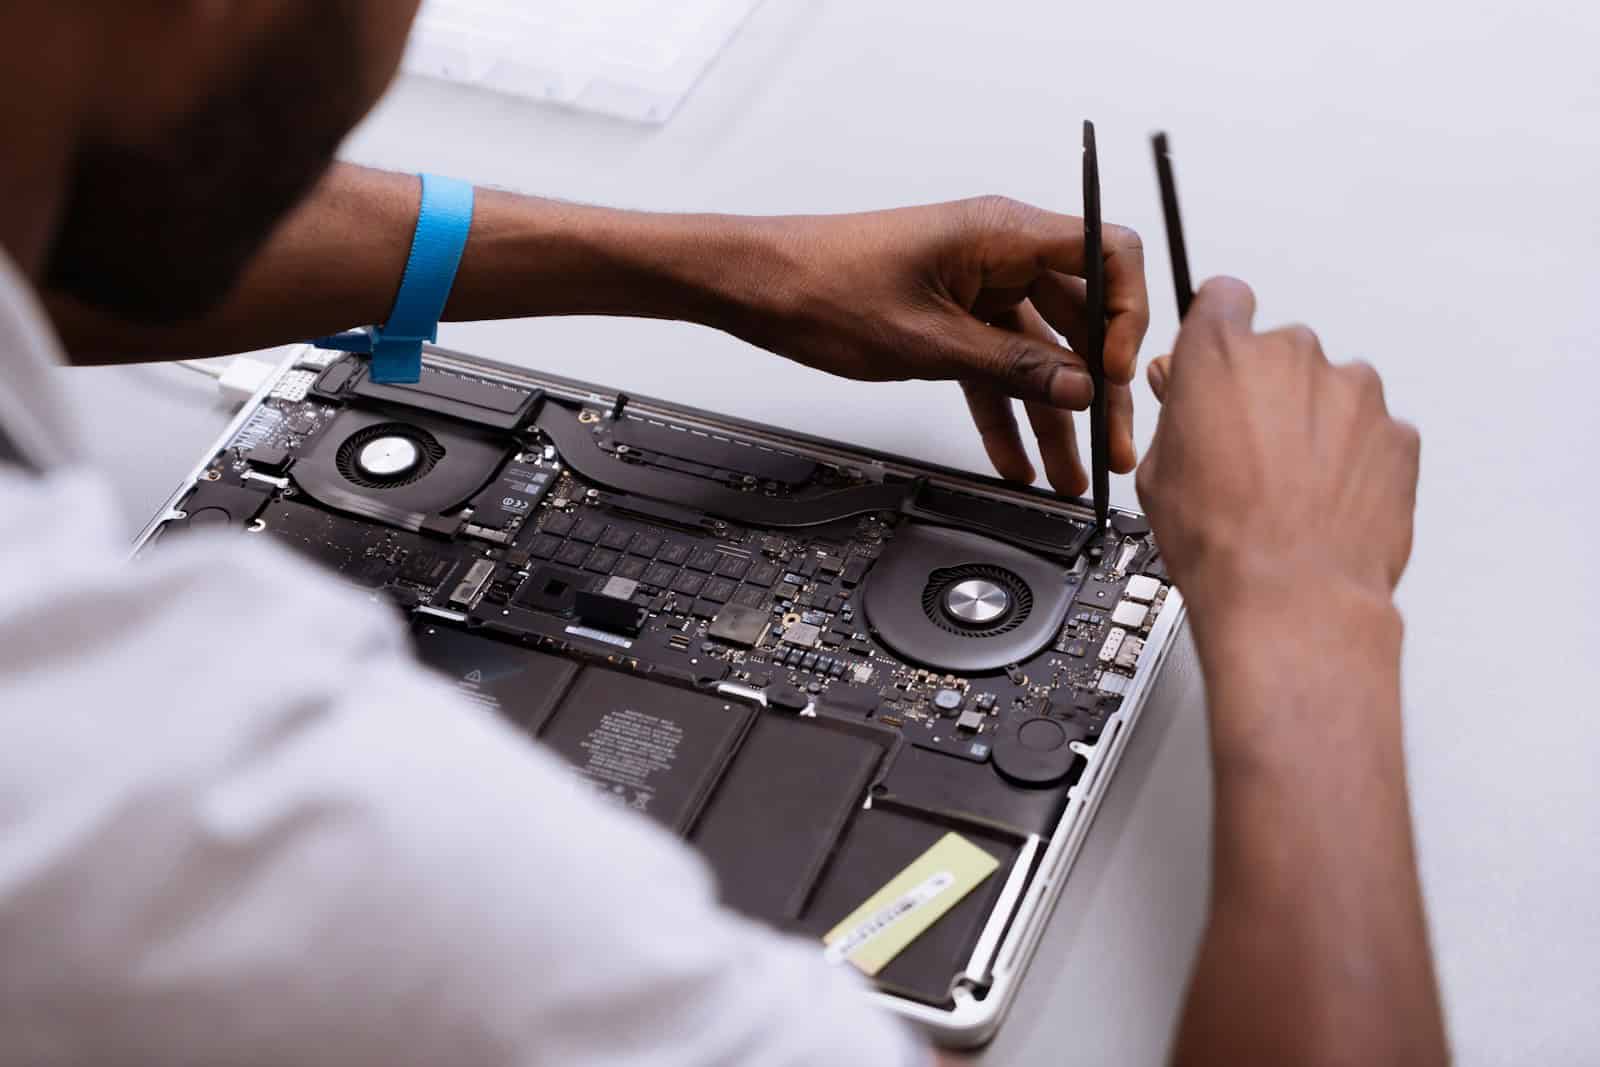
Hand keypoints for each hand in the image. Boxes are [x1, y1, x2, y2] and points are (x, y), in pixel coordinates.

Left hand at [733, 196, 1148, 494]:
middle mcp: (998, 253)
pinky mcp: (951, 318)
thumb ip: (1012, 367)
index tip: (1114, 373)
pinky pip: (995, 369)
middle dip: (1097, 389)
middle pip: (1079, 319)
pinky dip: (1006, 412)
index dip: (1126, 315)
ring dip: (1054, 416)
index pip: (1108, 253)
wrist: (758, 285)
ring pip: (1037, 355)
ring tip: (1072, 474)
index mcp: (1002, 233)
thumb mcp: (928, 341)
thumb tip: (1080, 386)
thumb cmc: (824, 285)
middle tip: (1113, 448)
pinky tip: (1017, 461)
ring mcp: (975, 287)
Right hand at [1137, 277, 1420, 628]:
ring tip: (1288, 487)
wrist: (1292, 595)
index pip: (1221, 298)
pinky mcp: (1396, 432)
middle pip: (1279, 351)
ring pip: (1329, 391)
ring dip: (1312, 424)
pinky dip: (1352, 457)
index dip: (1216, 329)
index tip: (1215, 358)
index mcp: (1222, 354)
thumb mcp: (1159, 473)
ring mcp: (1354, 392)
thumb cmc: (1223, 541)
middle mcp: (1293, 357)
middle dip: (1265, 390)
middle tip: (1245, 449)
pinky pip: (1370, 432)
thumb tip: (1183, 399)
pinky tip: (1323, 502)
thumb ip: (1176, 415)